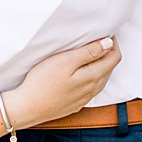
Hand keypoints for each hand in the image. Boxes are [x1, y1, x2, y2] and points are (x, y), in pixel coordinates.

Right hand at [4, 37, 119, 127]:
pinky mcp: (75, 104)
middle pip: (110, 68)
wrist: (26, 108)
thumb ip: (89, 52)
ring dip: (100, 64)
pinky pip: (91, 88)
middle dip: (107, 52)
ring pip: (101, 78)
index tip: (104, 32)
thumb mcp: (66, 61)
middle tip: (97, 39)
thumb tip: (109, 43)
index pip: (115, 57)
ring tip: (89, 52)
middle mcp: (93, 89)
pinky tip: (81, 71)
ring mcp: (84, 98)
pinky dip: (92, 76)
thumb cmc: (43, 82)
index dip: (112, 43)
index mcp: (94, 77)